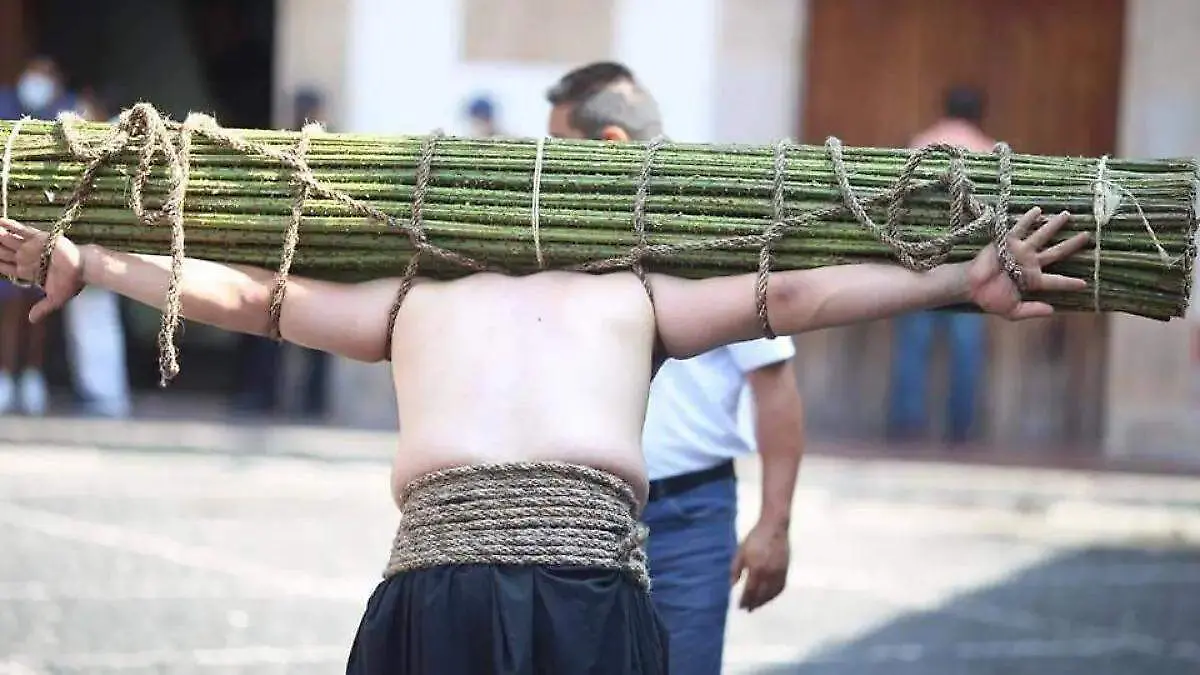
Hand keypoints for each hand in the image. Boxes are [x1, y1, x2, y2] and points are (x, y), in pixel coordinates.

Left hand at [0, 219, 84, 321]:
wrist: (84, 267)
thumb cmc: (72, 282)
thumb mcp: (56, 298)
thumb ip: (42, 308)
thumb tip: (31, 320)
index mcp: (27, 271)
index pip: (4, 267)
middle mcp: (26, 258)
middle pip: (2, 252)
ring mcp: (31, 247)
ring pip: (8, 240)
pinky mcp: (38, 237)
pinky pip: (21, 230)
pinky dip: (9, 225)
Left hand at [731, 518, 789, 611]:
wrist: (774, 528)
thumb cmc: (754, 538)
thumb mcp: (740, 552)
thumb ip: (735, 569)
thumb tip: (731, 585)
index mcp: (756, 569)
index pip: (750, 591)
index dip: (745, 600)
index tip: (740, 607)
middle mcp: (768, 573)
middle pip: (761, 595)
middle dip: (754, 603)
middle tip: (748, 610)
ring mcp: (779, 572)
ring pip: (772, 593)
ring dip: (764, 602)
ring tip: (757, 606)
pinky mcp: (785, 570)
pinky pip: (781, 587)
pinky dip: (774, 595)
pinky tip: (769, 597)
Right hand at [966, 207, 1089, 319]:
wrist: (970, 287)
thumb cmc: (989, 299)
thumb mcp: (1012, 312)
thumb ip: (1032, 311)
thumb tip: (1053, 311)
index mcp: (1033, 281)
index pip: (1056, 281)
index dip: (1069, 282)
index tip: (1084, 284)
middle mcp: (1030, 263)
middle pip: (1056, 252)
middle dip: (1072, 245)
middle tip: (1087, 236)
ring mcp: (1020, 251)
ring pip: (1042, 236)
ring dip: (1055, 226)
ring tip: (1068, 215)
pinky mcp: (1007, 242)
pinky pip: (1020, 228)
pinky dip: (1028, 219)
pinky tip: (1039, 211)